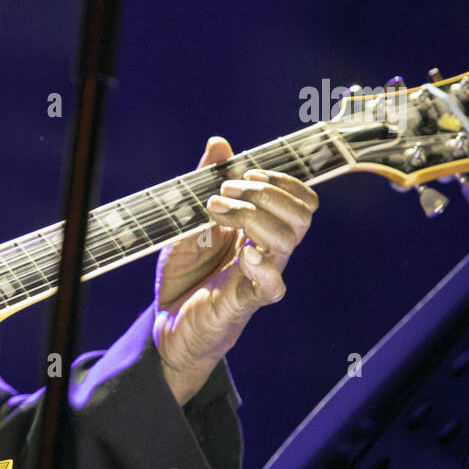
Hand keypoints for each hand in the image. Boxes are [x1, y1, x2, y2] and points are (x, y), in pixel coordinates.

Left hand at [153, 136, 317, 404]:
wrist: (167, 324)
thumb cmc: (184, 274)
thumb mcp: (188, 221)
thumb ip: (205, 183)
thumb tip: (219, 143)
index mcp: (261, 231)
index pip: (301, 201)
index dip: (283, 181)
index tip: (246, 174)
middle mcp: (268, 252)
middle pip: (301, 216)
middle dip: (264, 194)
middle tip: (223, 193)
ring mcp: (259, 277)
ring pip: (289, 240)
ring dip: (253, 216)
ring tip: (215, 212)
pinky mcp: (244, 303)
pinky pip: (272, 287)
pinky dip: (264, 267)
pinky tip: (244, 254)